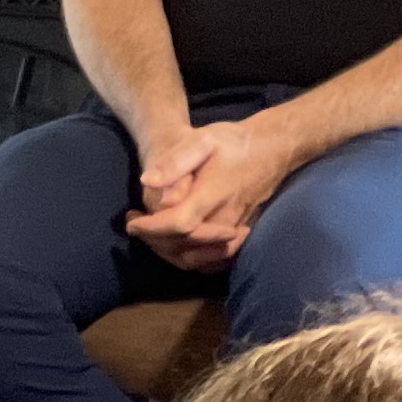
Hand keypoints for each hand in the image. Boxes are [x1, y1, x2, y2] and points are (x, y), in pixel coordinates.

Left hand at [127, 114, 297, 268]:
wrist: (271, 151)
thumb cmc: (233, 143)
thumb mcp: (202, 140)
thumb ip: (175, 161)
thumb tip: (147, 181)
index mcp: (213, 195)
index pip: (179, 224)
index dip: (151, 228)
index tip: (131, 223)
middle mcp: (226, 219)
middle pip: (184, 247)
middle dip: (154, 240)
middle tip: (134, 224)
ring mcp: (235, 231)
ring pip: (197, 259)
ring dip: (168, 252)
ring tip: (149, 234)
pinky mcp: (240, 236)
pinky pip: (213, 261)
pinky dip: (190, 258)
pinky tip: (174, 244)